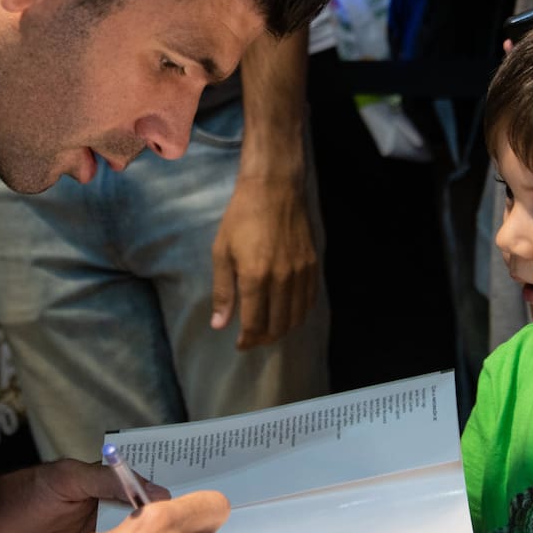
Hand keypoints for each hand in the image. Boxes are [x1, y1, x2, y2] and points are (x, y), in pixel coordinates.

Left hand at [210, 173, 317, 348]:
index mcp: (255, 277)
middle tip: (252, 338)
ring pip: (297, 317)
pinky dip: (299, 314)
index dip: (247, 340)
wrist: (274, 188)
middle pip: (278, 325)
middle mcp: (282, 279)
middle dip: (264, 338)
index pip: (255, 323)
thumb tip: (220, 325)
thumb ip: (223, 291)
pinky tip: (287, 312)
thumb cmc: (241, 217)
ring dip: (282, 329)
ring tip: (269, 329)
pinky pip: (310, 301)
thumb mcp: (222, 252)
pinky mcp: (313, 265)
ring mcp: (301, 273)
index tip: (239, 344)